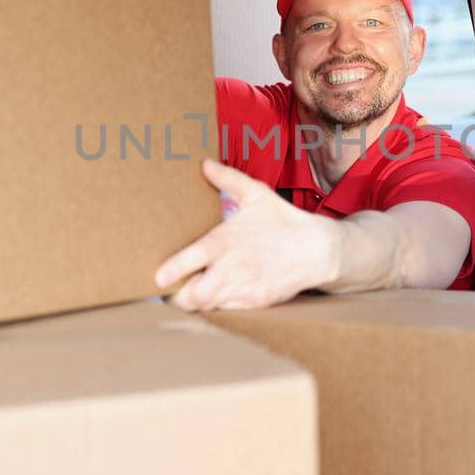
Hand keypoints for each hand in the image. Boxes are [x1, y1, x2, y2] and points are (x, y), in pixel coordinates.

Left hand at [154, 159, 340, 310]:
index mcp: (228, 241)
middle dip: (178, 296)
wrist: (318, 250)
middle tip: (169, 290)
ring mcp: (245, 288)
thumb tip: (204, 163)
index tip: (157, 278)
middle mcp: (234, 267)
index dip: (172, 271)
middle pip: (194, 294)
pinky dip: (217, 305)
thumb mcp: (257, 194)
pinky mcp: (256, 302)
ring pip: (208, 305)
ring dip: (195, 301)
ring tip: (187, 294)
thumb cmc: (285, 220)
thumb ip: (228, 179)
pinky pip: (226, 310)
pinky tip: (214, 295)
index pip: (192, 259)